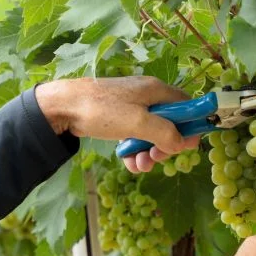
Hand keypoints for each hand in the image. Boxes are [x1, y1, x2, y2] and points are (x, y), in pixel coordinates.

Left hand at [34, 77, 201, 173]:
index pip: (186, 105)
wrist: (63, 107)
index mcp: (156, 90)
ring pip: (151, 134)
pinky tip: (129, 163)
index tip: (188, 146)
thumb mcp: (138, 122)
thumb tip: (181, 143)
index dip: (191, 125)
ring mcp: (131, 108)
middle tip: (157, 158)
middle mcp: (146, 97)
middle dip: (166, 145)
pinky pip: (135, 137)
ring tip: (140, 165)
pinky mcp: (118, 120)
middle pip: (170, 123)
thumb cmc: (102, 110)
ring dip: (149, 152)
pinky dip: (135, 151)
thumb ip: (164, 132)